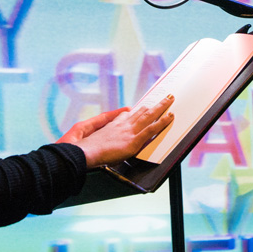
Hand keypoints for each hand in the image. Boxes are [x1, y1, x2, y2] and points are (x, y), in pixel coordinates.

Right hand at [57, 94, 175, 167]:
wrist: (82, 153)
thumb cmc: (83, 150)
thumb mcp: (88, 138)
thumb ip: (97, 131)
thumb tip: (104, 132)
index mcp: (111, 127)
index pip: (126, 116)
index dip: (135, 112)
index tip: (140, 108)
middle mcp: (121, 126)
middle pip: (140, 112)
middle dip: (152, 105)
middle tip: (163, 97)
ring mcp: (128, 132)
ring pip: (148, 116)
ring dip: (161, 107)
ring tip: (170, 99)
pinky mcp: (133, 141)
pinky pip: (151, 129)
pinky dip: (162, 122)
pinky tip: (170, 117)